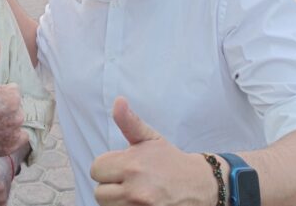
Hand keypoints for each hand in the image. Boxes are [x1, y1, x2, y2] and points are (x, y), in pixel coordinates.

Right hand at [0, 40, 26, 160]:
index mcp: (12, 98)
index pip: (13, 91)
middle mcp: (18, 116)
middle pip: (15, 106)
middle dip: (3, 107)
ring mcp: (15, 133)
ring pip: (15, 120)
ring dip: (6, 121)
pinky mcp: (11, 146)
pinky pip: (17, 137)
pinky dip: (9, 136)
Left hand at [90, 97, 214, 205]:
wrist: (199, 185)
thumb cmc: (170, 161)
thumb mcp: (150, 138)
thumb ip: (129, 122)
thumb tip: (118, 100)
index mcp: (132, 165)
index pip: (96, 169)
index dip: (108, 167)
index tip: (122, 167)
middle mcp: (135, 189)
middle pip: (99, 192)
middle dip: (112, 185)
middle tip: (129, 180)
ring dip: (118, 200)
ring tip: (134, 191)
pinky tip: (138, 202)